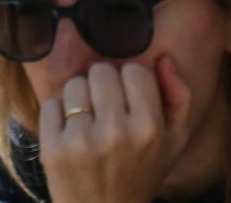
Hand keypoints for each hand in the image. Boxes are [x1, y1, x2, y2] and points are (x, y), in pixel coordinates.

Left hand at [38, 59, 193, 202]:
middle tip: (105, 108)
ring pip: (74, 84)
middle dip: (102, 85)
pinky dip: (57, 114)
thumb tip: (163, 57)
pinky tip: (69, 133)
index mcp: (149, 128)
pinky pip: (51, 104)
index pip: (134, 70)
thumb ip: (179, 96)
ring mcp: (81, 141)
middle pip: (101, 71)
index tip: (128, 100)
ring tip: (87, 120)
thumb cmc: (141, 173)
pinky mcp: (53, 149)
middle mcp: (116, 132)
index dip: (130, 82)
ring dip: (79, 97)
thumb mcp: (174, 141)